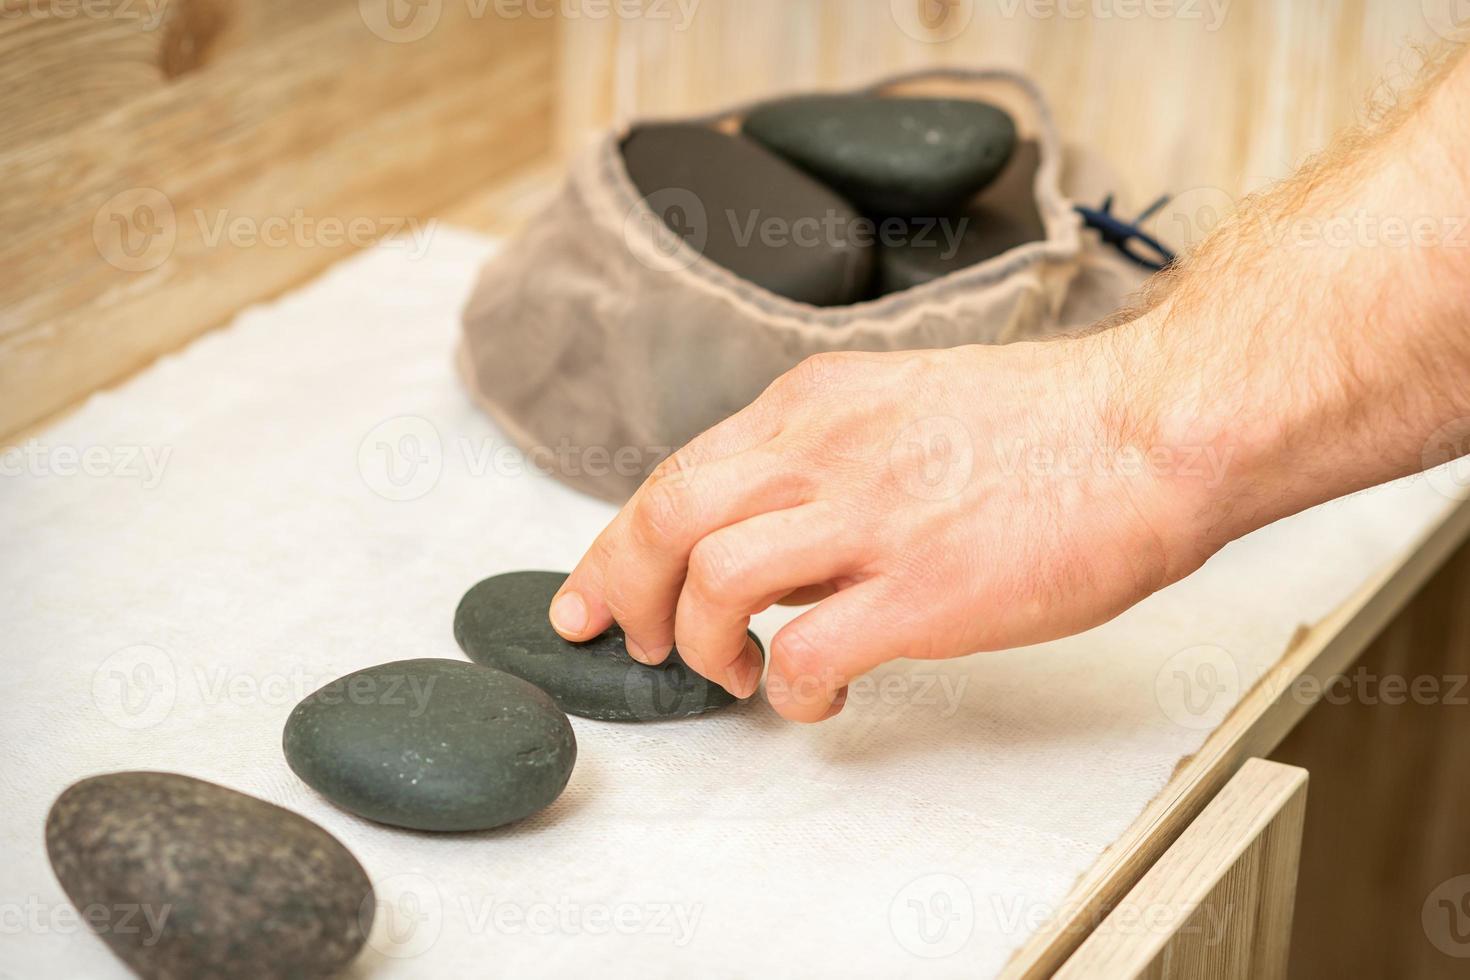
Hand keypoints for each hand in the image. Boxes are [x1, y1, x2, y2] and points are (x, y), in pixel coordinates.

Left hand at [548, 338, 1208, 721]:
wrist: (1155, 428)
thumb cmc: (1049, 427)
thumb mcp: (902, 409)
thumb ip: (823, 465)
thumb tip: (768, 537)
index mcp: (816, 405)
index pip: (675, 473)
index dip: (616, 546)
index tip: (594, 594)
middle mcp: (824, 449)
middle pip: (663, 518)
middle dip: (622, 592)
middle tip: (637, 642)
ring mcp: (870, 517)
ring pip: (711, 582)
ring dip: (701, 646)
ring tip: (741, 672)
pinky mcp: (923, 589)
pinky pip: (802, 653)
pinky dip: (788, 692)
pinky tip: (823, 694)